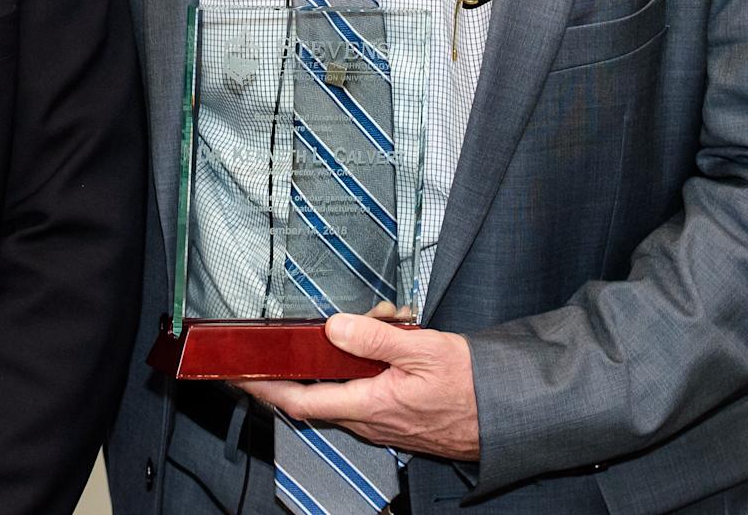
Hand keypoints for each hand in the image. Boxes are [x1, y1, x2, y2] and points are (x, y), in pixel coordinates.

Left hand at [238, 313, 480, 460]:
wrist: (508, 414)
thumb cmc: (473, 386)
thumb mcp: (425, 349)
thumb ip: (375, 338)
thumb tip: (333, 328)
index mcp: (370, 405)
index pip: (299, 402)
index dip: (263, 389)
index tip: (239, 375)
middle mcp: (370, 421)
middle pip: (318, 392)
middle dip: (314, 355)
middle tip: (330, 322)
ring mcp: (383, 424)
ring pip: (344, 388)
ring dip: (347, 356)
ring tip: (382, 322)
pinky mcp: (396, 420)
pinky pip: (366, 391)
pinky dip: (369, 364)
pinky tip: (394, 339)